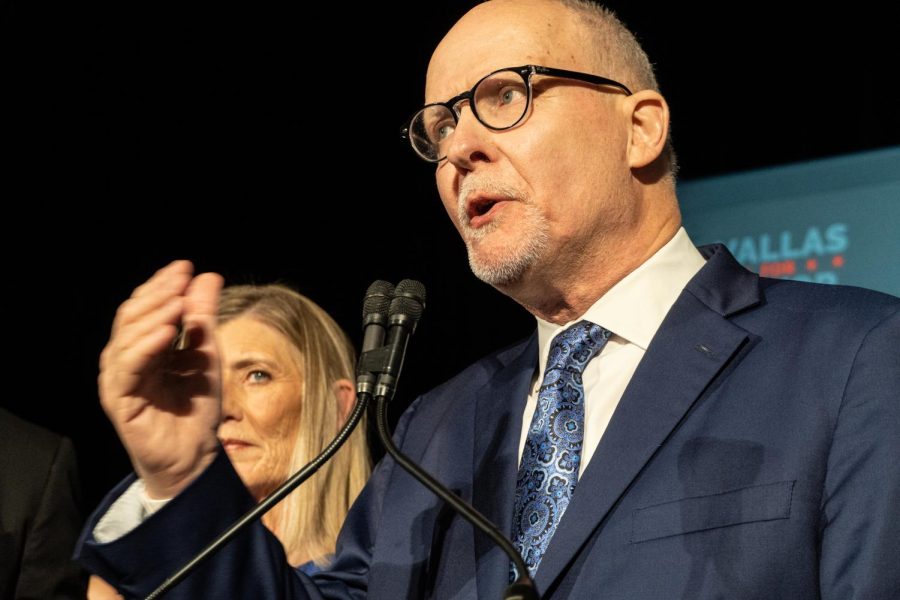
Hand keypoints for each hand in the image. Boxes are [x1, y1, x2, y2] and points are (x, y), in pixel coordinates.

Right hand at [98, 260, 223, 497]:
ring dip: (153, 316)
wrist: (194, 453)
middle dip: (157, 294)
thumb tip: (207, 276)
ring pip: (127, 337)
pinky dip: (146, 347)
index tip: (185, 267)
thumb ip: (203, 316)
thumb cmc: (197, 406)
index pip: (146, 306)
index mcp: (143, 345)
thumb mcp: (207, 352)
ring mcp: (119, 378)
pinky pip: (128, 367)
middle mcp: (125, 358)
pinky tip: (166, 334)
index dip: (162, 285)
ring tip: (177, 301)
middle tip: (180, 278)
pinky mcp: (119, 399)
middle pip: (132, 316)